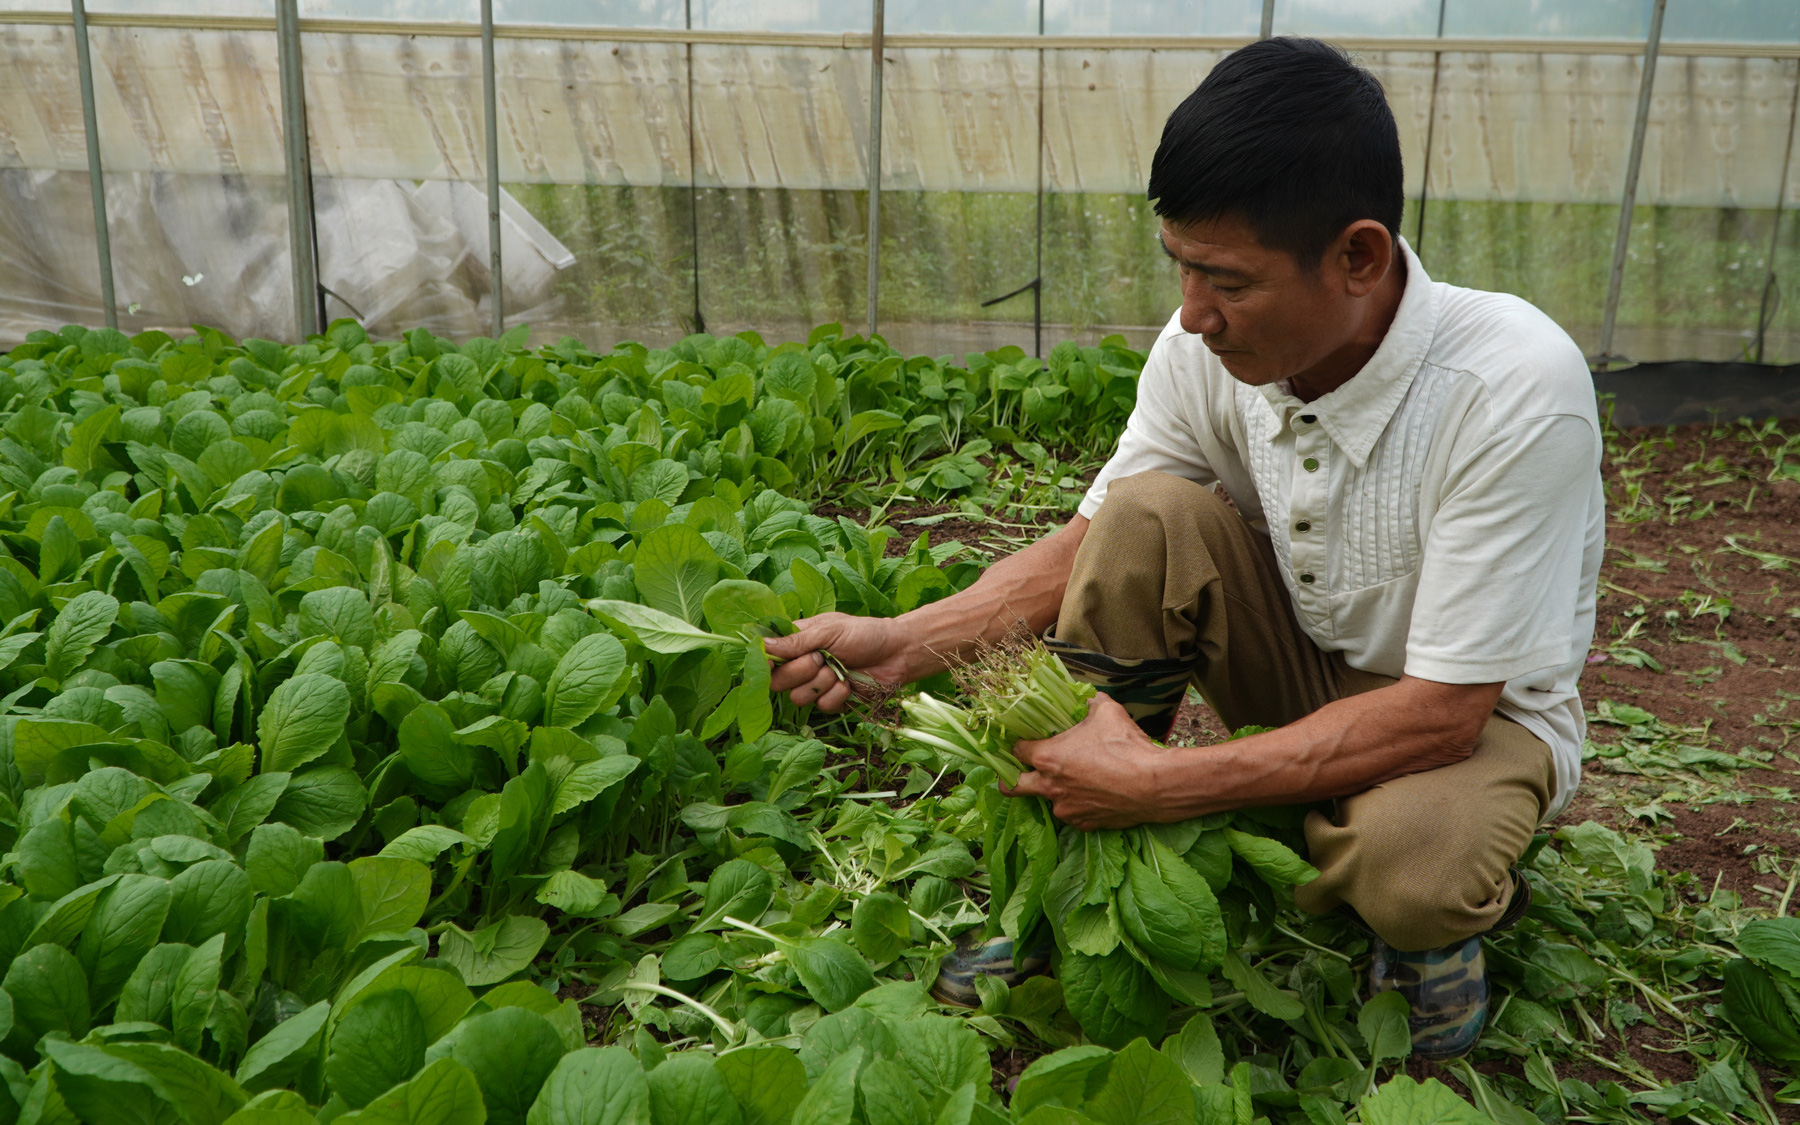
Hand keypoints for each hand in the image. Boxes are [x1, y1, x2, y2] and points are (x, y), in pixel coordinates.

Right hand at [764, 613, 911, 711]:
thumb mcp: (829, 630)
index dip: (766, 663)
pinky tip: (850, 683)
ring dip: (821, 683)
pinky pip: (821, 706)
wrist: (897, 653)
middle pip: (777, 681)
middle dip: (800, 671)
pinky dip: (837, 694)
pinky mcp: (832, 701)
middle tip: (821, 658)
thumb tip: (762, 645)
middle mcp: (802, 664)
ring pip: (797, 698)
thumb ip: (796, 641)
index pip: (767, 656)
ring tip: (839, 669)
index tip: (773, 663)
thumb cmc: (865, 633)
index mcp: (797, 642)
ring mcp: (816, 684)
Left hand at [1007, 694, 1172, 828]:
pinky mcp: (1084, 824)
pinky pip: (1074, 814)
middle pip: (1014, 787)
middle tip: (1015, 774)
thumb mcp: (1107, 711)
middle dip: (1010, 780)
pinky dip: (1079, 805)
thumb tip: (1088, 698)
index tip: (1024, 742)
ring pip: (1049, 801)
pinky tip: (1094, 794)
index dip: (1019, 744)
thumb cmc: (1127, 746)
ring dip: (1055, 791)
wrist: (1154, 785)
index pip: (1018, 750)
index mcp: (1049, 757)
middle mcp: (1051, 786)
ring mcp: (1067, 808)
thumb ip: (1090, 703)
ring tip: (1075, 780)